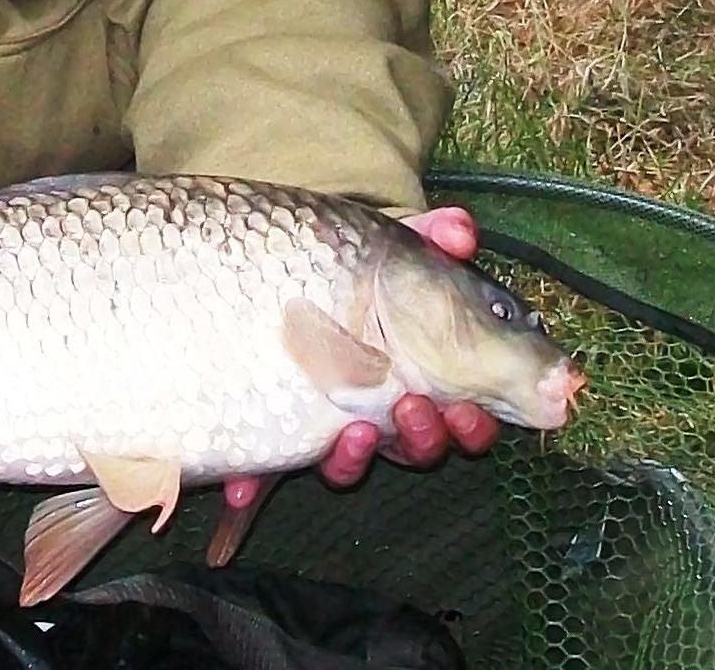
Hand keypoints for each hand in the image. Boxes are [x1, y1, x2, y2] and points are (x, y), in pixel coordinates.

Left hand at [220, 205, 498, 511]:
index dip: (472, 424)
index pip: (463, 418)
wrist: (271, 266)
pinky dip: (255, 483)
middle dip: (424, 439)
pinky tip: (243, 486)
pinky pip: (266, 471)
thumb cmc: (348, 263)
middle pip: (416, 447)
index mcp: (422, 376)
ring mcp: (326, 424)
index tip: (466, 409)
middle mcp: (380, 411)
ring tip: (355, 432)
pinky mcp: (274, 430)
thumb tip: (461, 229)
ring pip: (349, 463)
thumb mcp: (387, 247)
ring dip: (355, 458)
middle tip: (416, 411)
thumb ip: (427, 238)